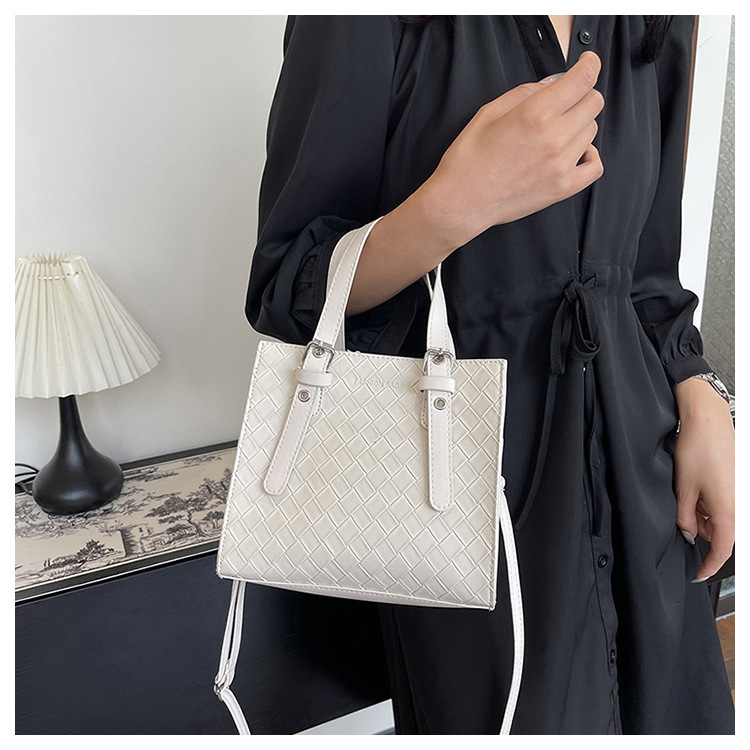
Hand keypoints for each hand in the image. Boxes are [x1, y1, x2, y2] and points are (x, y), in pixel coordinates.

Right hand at [422, 50, 604, 245]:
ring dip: (579, 125)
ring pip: (592, 130)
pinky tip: (574, 152)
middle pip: (594, 102)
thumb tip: (553, 84)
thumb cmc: (469, 160)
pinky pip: (595, 166)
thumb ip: (525, 93)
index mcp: (535, 115)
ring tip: (554, 132)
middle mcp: (553, 139)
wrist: (461, 202)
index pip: (583, 80)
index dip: (589, 64)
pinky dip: (590, 155)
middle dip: (582, 94)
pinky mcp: (563, 188)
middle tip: (564, 100)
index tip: (587, 63)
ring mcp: (561, 166)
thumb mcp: (489, 113)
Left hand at [672, 377, 734, 580]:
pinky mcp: (736, 484)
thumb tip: (687, 534)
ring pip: (721, 518)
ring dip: (703, 515)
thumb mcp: (683, 488)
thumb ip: (685, 517)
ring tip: (687, 493)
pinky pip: (723, 504)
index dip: (708, 566)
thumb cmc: (698, 448)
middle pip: (720, 533)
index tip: (698, 573)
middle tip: (681, 515)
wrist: (708, 420)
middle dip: (700, 531)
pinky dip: (708, 503)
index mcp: (729, 511)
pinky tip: (695, 488)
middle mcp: (739, 504)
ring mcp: (740, 494)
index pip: (721, 550)